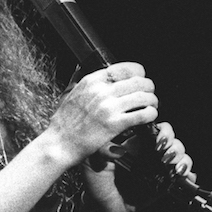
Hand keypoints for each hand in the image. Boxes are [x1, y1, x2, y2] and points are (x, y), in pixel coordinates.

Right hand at [43, 62, 157, 167]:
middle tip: (149, 94)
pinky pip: (143, 114)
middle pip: (138, 81)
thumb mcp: (69, 93)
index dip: (138, 73)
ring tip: (152, 106)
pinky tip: (150, 116)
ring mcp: (109, 107)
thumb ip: (79, 80)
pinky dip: (151, 114)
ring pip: (144, 96)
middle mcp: (102, 91)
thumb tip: (81, 68)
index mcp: (92, 81)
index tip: (141, 78)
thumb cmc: (64, 122)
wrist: (59, 143)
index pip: (124, 68)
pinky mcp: (115, 124)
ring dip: (152, 101)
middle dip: (148, 87)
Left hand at [83, 121, 195, 211]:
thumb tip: (117, 148)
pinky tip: (182, 176)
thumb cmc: (96, 182)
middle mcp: (149, 152)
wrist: (101, 208)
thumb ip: (100, 150)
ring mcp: (159, 167)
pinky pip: (184, 174)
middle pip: (171, 137)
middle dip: (172, 141)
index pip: (153, 127)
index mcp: (134, 143)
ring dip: (181, 156)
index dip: (160, 128)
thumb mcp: (92, 163)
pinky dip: (188, 173)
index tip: (156, 137)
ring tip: (172, 166)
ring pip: (180, 153)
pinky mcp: (165, 183)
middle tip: (163, 151)